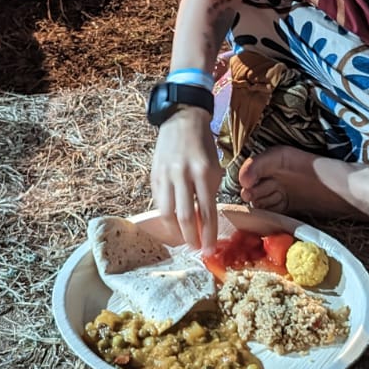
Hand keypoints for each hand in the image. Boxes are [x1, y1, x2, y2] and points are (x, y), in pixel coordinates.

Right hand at [150, 107, 220, 250]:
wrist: (182, 119)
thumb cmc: (203, 144)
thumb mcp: (214, 166)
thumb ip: (209, 192)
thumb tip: (206, 220)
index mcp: (203, 172)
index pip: (207, 211)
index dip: (209, 234)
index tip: (210, 249)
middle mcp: (183, 175)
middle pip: (185, 216)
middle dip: (191, 238)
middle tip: (196, 249)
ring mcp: (166, 175)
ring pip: (167, 213)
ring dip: (176, 231)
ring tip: (183, 239)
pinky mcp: (154, 176)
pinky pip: (159, 202)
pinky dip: (166, 217)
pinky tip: (172, 223)